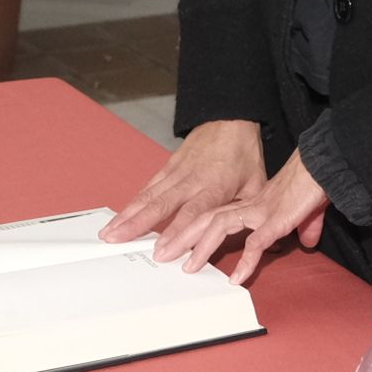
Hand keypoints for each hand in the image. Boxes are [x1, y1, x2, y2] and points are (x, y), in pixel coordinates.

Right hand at [100, 120, 264, 244]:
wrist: (229, 120)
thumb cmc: (243, 156)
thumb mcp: (256, 185)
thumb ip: (251, 215)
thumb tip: (262, 244)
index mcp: (215, 186)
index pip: (193, 214)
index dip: (177, 233)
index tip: (162, 252)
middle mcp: (190, 180)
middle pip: (161, 205)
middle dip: (138, 225)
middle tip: (117, 241)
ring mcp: (175, 173)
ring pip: (148, 196)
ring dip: (127, 215)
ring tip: (108, 233)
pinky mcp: (167, 168)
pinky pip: (147, 188)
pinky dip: (131, 204)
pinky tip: (118, 218)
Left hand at [153, 156, 330, 285]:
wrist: (326, 164)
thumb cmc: (314, 181)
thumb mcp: (304, 209)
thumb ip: (302, 225)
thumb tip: (308, 241)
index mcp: (251, 202)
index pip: (213, 213)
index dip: (193, 226)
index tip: (176, 243)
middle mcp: (249, 205)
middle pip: (206, 218)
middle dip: (181, 237)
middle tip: (161, 255)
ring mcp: (260, 211)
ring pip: (220, 227)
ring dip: (201, 248)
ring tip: (187, 268)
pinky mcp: (276, 219)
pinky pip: (256, 243)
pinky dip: (246, 262)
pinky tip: (236, 279)